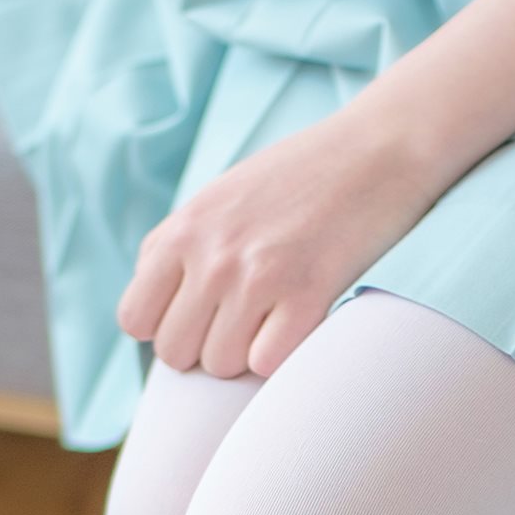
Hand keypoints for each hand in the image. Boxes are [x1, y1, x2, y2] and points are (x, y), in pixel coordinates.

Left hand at [115, 107, 444, 379]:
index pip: (135, 319)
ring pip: (221, 365)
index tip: (199, 315)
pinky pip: (266, 364)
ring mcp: (258, 276)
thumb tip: (152, 310)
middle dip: (206, 347)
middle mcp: (212, 254)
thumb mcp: (220, 197)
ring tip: (274, 317)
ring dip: (246, 355)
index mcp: (184, 228)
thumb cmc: (301, 178)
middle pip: (176, 352)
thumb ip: (181, 247)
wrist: (379, 149)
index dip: (166, 326)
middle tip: (243, 321)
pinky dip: (281, 355)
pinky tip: (300, 322)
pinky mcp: (307, 294)